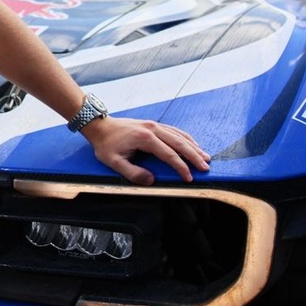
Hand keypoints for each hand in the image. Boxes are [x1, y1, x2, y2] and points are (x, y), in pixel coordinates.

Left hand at [84, 116, 210, 184]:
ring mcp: (154, 125)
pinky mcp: (153, 125)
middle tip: (205, 167)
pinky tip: (192, 144)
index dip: (181, 167)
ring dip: (193, 146)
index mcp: (145, 139)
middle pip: (179, 143)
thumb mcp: (114, 162)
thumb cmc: (106, 145)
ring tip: (205, 157)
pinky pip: (174, 131)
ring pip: (179, 135)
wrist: (100, 127)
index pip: (169, 155)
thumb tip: (152, 180)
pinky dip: (185, 138)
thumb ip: (133, 173)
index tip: (189, 177)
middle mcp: (153, 129)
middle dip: (194, 156)